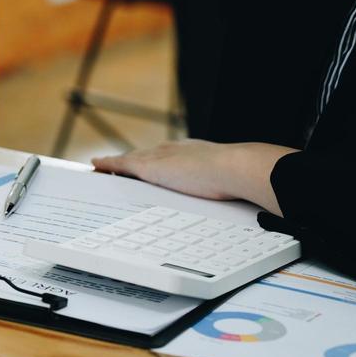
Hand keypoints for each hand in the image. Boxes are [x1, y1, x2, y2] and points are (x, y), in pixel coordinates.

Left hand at [92, 140, 294, 214]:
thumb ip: (236, 189)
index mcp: (196, 152)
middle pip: (147, 155)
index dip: (158, 160)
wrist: (237, 167)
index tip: (152, 163)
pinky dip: (108, 165)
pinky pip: (121, 165)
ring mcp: (162, 158)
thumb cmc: (243, 178)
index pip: (170, 155)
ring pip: (131, 160)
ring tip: (100, 168)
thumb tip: (258, 205)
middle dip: (132, 161)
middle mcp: (176, 151)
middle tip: (117, 167)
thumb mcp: (235, 182)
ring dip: (116, 165)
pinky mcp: (150, 167)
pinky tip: (96, 166)